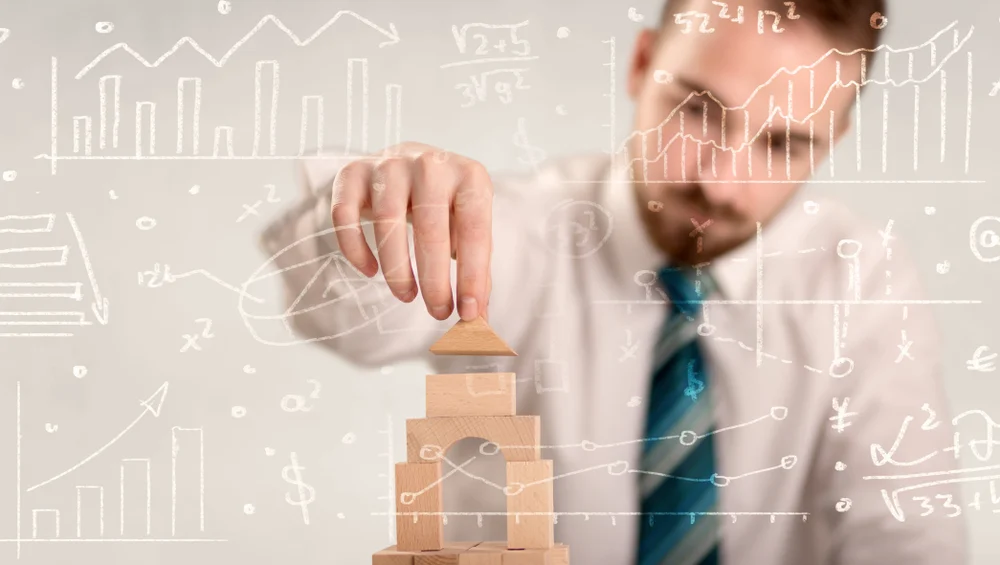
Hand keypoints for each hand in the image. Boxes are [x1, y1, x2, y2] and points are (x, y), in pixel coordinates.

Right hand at [331, 142, 492, 321]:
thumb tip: (479, 321)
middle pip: (430, 228)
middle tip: (437, 312)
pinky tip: (370, 270)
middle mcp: (430, 164)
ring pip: (386, 223)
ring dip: (397, 269)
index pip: (475, 229)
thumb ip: (476, 271)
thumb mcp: (467, 229)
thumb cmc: (445, 206)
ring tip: (406, 295)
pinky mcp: (352, 172)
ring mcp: (389, 164)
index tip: (468, 312)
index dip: (472, 275)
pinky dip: (355, 249)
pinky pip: (345, 216)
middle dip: (434, 280)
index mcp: (469, 175)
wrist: (408, 163)